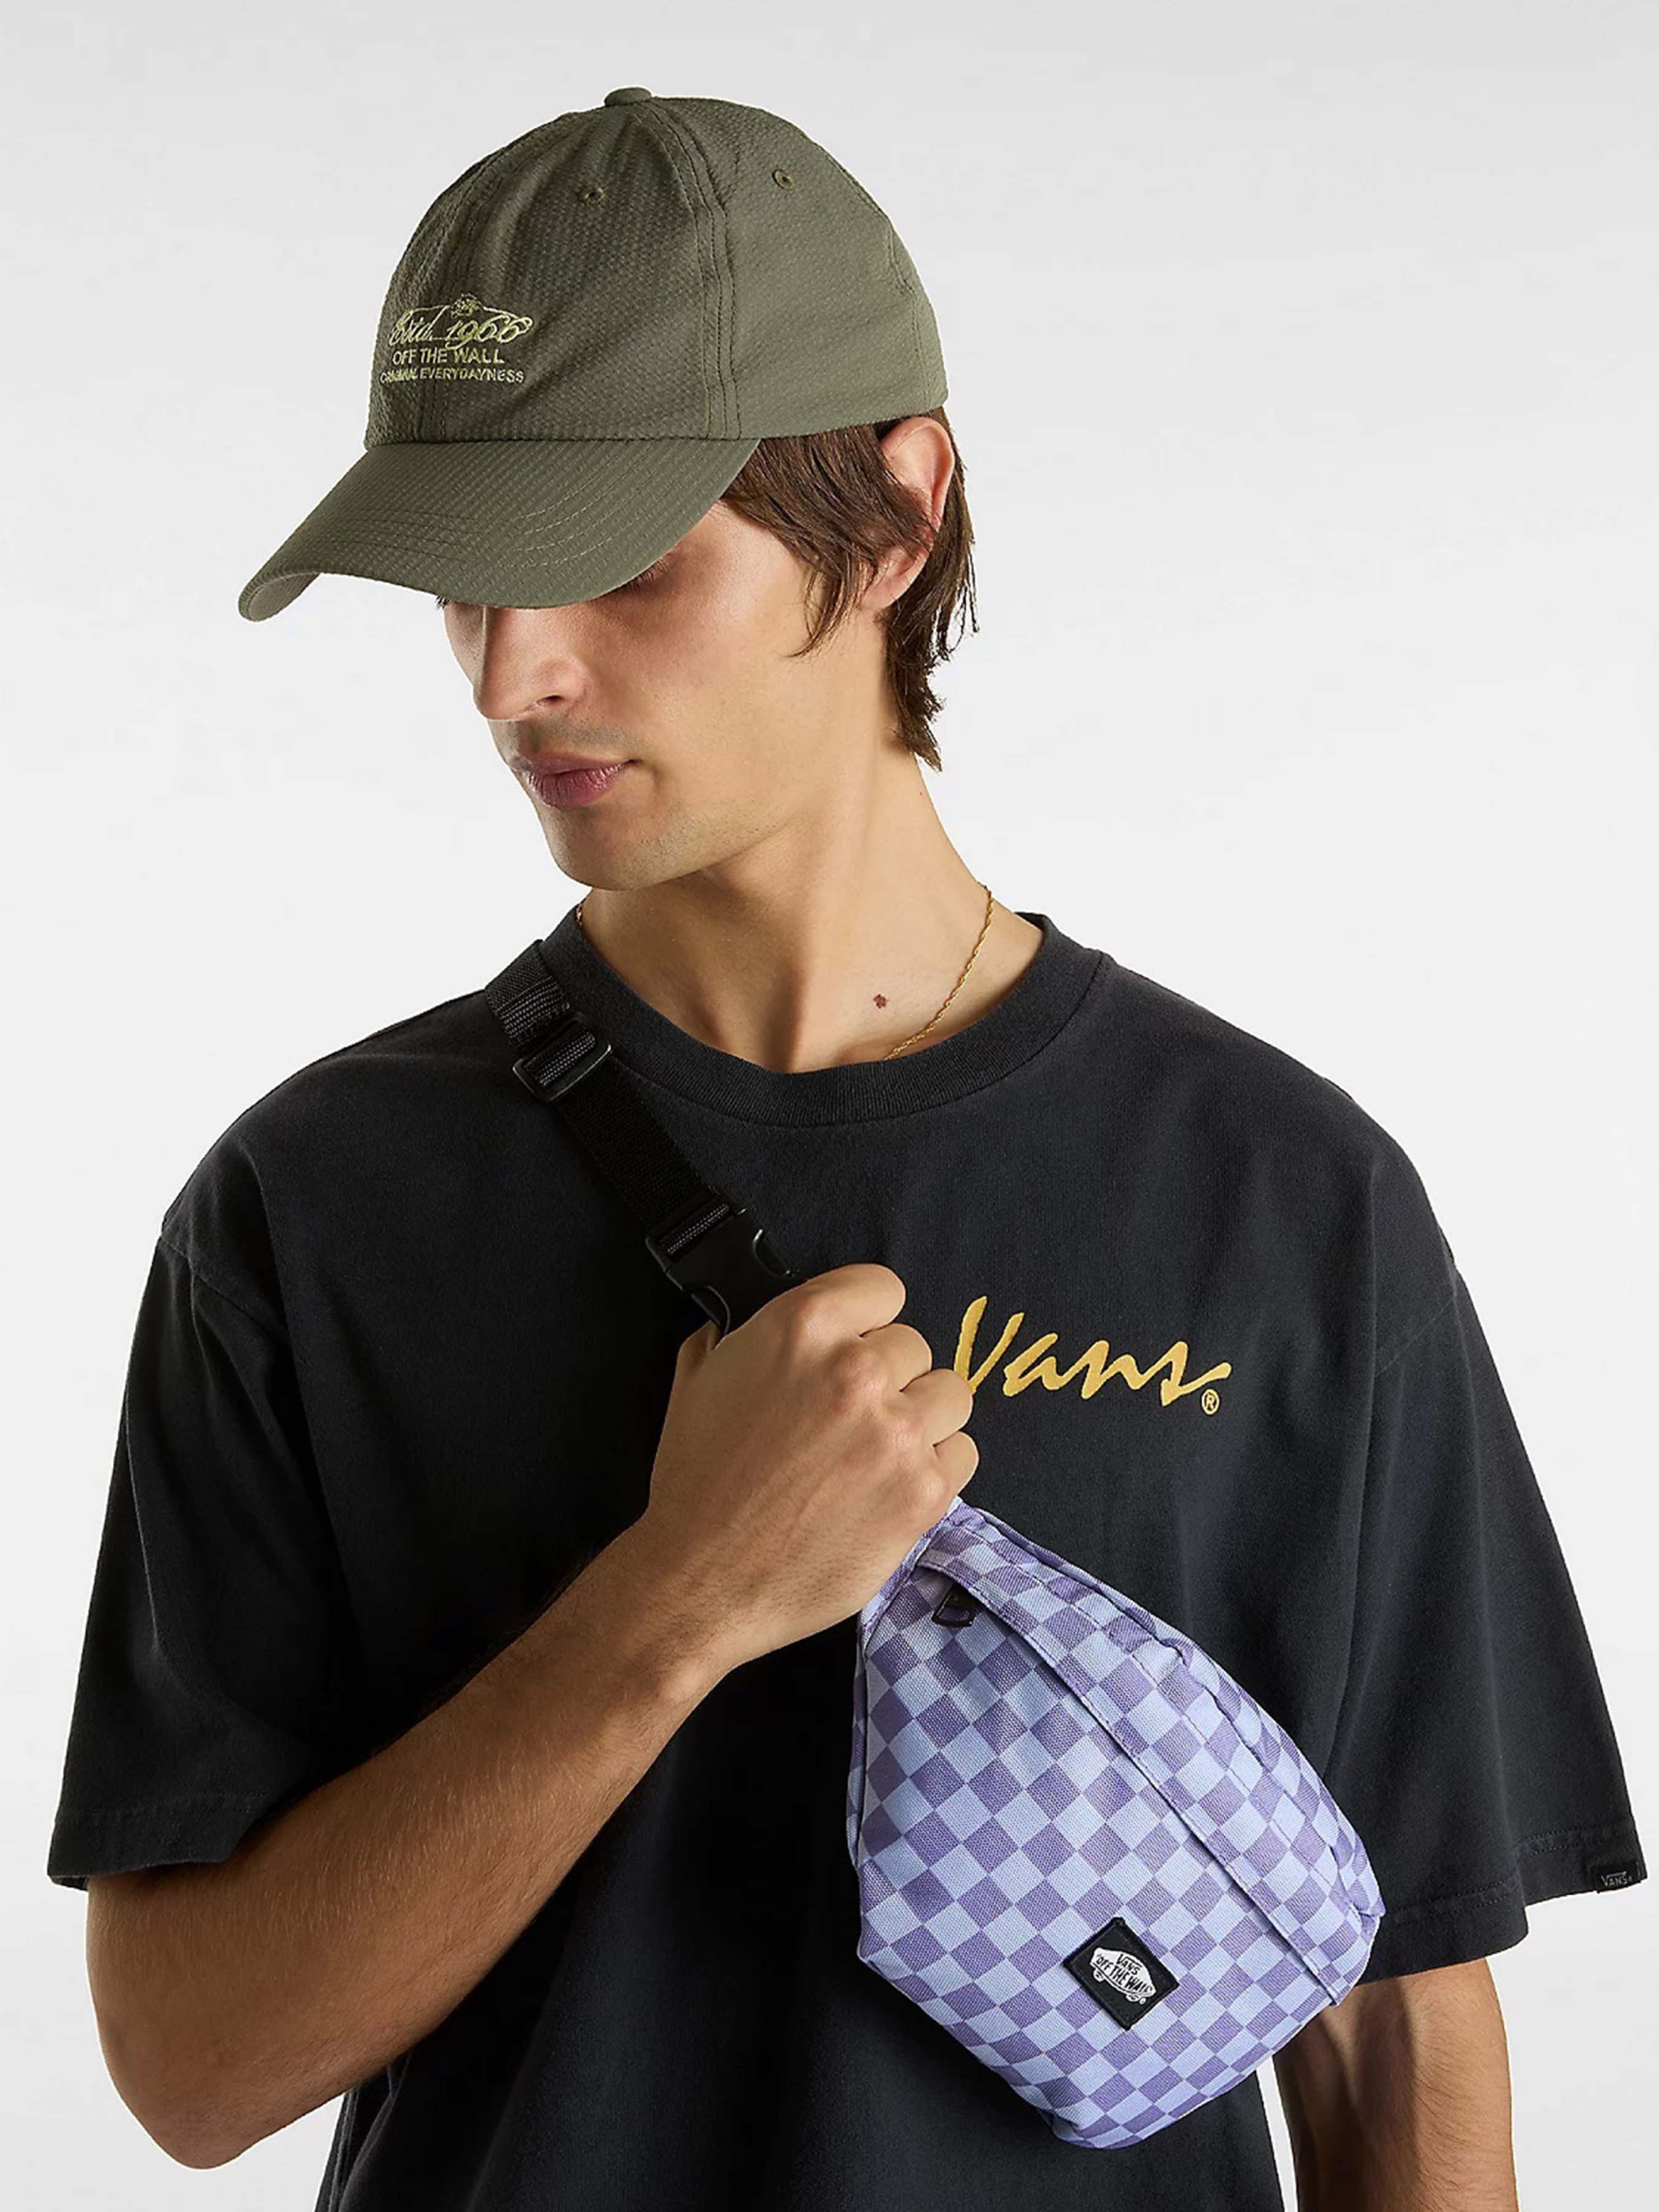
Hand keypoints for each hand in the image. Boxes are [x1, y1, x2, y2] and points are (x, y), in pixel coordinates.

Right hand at [629, 1263, 977, 1673]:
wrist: (701, 1580)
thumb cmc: (696, 1483)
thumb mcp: (698, 1379)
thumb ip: (744, 1334)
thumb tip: (762, 1316)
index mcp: (802, 1326)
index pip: (882, 1287)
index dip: (866, 1318)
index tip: (855, 1343)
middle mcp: (857, 1369)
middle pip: (914, 1345)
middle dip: (886, 1377)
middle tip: (847, 1419)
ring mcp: (897, 1432)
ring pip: (950, 1393)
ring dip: (919, 1417)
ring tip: (876, 1452)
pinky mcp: (923, 1491)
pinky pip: (962, 1453)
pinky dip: (934, 1468)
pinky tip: (891, 1486)